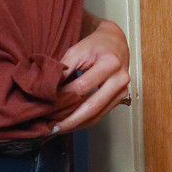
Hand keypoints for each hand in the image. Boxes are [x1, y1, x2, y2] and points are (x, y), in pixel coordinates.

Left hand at [52, 16, 131, 133]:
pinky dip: (85, 121)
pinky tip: (71, 123)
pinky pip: (101, 114)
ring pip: (98, 115)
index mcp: (110, 63)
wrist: (115, 42)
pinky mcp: (121, 98)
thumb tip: (49, 91)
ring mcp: (123, 91)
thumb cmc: (95, 45)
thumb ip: (64, 69)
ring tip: (58, 129)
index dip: (64, 97)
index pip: (83, 86)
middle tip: (52, 128)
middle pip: (92, 107)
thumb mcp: (76, 51)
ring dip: (77, 124)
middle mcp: (120, 79)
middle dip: (71, 120)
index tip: (48, 105)